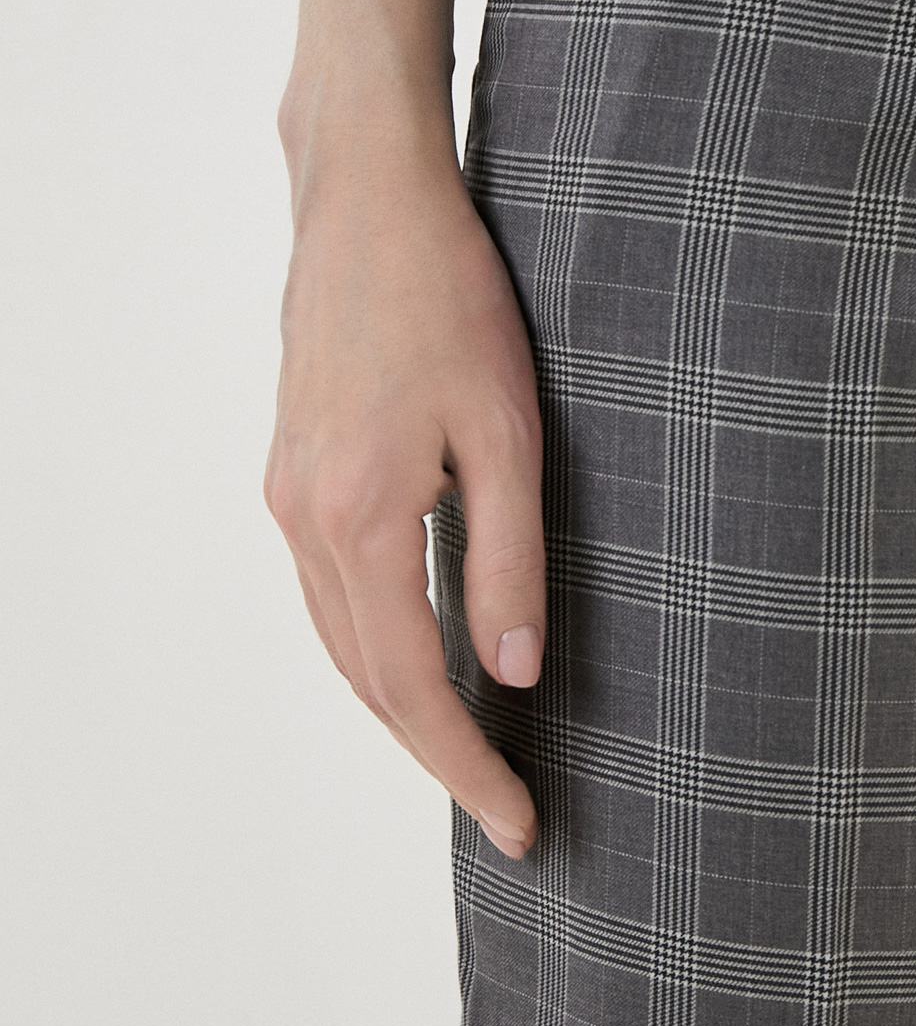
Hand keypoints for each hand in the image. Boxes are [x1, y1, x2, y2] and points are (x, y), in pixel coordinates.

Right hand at [265, 148, 541, 857]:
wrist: (367, 202)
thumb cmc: (451, 297)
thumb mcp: (508, 428)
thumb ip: (510, 558)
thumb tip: (514, 675)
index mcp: (361, 515)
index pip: (412, 685)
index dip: (466, 765)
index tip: (518, 823)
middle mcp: (305, 517)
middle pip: (366, 680)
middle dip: (436, 755)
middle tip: (506, 810)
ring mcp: (287, 494)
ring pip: (340, 641)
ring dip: (401, 707)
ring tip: (471, 755)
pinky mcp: (290, 469)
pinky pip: (330, 592)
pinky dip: (373, 647)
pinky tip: (420, 657)